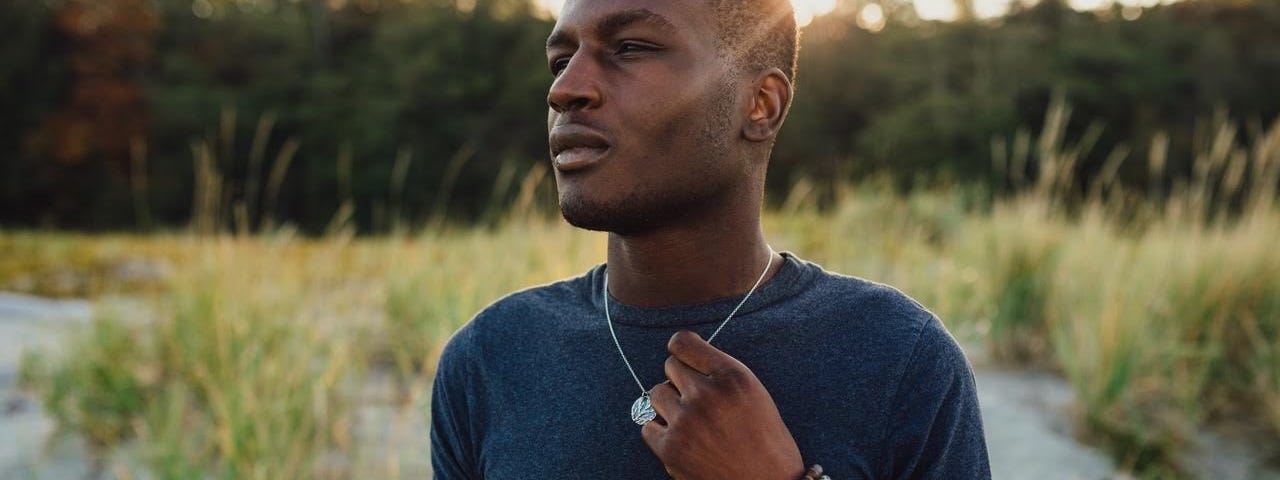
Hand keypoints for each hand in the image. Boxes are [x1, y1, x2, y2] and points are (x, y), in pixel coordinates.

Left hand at [641, 330, 804, 479]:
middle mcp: (707, 395)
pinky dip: (661, 431)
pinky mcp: (671, 448)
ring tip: (694, 421)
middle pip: (670, 366)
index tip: (685, 359)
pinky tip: (683, 439)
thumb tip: (682, 357)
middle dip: (682, 380)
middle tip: (701, 401)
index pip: (682, 342)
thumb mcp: (754, 393)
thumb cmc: (765, 440)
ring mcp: (686, 422)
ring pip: (657, 393)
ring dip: (671, 404)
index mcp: (733, 376)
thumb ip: (720, 372)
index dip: (682, 349)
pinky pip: (648, 426)